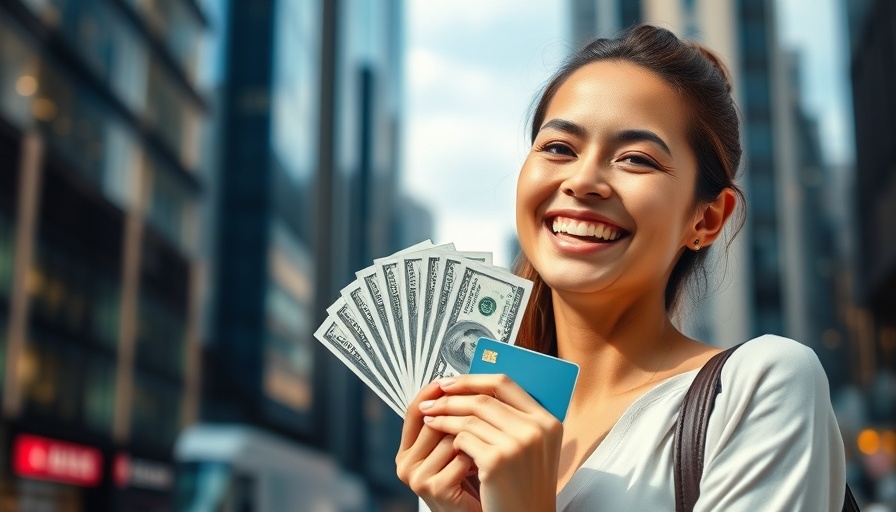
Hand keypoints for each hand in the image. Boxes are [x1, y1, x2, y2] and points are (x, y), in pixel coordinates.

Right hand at [396, 381, 482, 511]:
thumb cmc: (471, 482)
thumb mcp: (454, 450)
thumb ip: (449, 424)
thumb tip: (458, 383)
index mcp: (407, 450)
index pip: (413, 412)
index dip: (430, 393)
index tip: (449, 380)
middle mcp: (405, 463)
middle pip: (433, 421)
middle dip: (461, 418)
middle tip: (484, 421)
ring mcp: (417, 477)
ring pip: (450, 437)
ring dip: (474, 440)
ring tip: (486, 449)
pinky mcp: (433, 487)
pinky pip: (462, 456)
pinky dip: (478, 458)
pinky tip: (484, 468)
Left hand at [420, 374, 561, 511]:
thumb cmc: (525, 486)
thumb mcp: (531, 449)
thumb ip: (514, 420)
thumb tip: (473, 390)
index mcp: (547, 421)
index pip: (505, 384)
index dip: (473, 379)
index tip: (450, 382)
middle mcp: (536, 429)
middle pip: (484, 398)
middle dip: (452, 396)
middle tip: (431, 398)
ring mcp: (518, 445)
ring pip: (470, 417)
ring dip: (444, 415)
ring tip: (428, 416)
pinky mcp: (498, 461)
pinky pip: (463, 439)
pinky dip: (449, 437)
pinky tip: (440, 439)